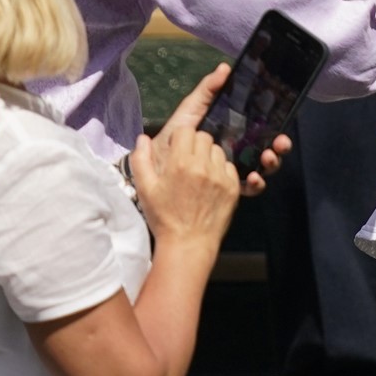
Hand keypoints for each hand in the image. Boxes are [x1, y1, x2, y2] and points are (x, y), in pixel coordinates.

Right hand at [131, 64, 253, 248]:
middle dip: (194, 144)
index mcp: (179, 163)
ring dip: (208, 156)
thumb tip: (143, 138)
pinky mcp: (233, 187)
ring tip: (199, 172)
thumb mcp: (145, 189)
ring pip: (218, 150)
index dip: (179, 138)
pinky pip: (229, 166)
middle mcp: (202, 165)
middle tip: (187, 160)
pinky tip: (211, 182)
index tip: (176, 150)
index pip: (186, 130)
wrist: (188, 244)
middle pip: (204, 137)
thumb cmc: (163, 217)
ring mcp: (220, 176)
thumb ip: (141, 160)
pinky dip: (220, 170)